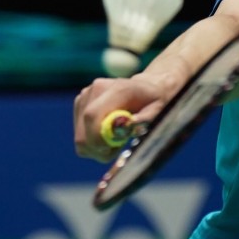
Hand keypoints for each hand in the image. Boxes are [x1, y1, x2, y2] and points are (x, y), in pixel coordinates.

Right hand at [73, 57, 189, 162]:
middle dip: (98, 149)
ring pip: (80, 138)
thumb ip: (145, 119)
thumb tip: (130, 126)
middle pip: (82, 133)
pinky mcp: (79, 104)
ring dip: (97, 147)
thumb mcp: (159, 111)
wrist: (146, 88)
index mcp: (117, 89)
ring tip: (117, 138)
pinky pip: (81, 135)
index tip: (111, 150)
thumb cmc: (155, 102)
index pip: (92, 116)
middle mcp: (96, 90)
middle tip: (117, 149)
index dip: (97, 139)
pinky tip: (108, 133)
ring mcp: (84, 96)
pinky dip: (93, 142)